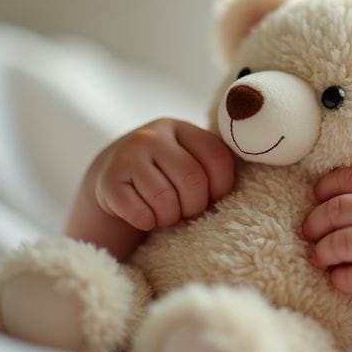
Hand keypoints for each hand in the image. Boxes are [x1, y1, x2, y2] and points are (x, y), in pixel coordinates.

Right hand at [87, 119, 234, 231]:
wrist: (113, 175)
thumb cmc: (165, 173)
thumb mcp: (188, 158)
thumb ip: (212, 164)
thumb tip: (243, 192)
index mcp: (181, 128)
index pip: (217, 157)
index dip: (222, 186)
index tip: (215, 197)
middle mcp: (153, 136)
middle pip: (192, 180)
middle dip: (195, 206)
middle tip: (188, 211)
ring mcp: (127, 156)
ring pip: (165, 199)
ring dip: (170, 217)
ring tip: (167, 213)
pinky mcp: (108, 181)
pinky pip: (139, 213)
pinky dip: (148, 222)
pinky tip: (146, 216)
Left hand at [302, 168, 351, 301]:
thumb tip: (326, 201)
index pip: (349, 178)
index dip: (324, 188)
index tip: (316, 199)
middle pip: (336, 210)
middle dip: (315, 223)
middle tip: (309, 234)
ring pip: (338, 244)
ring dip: (321, 253)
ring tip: (320, 258)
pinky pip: (351, 276)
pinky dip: (338, 279)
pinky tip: (339, 278)